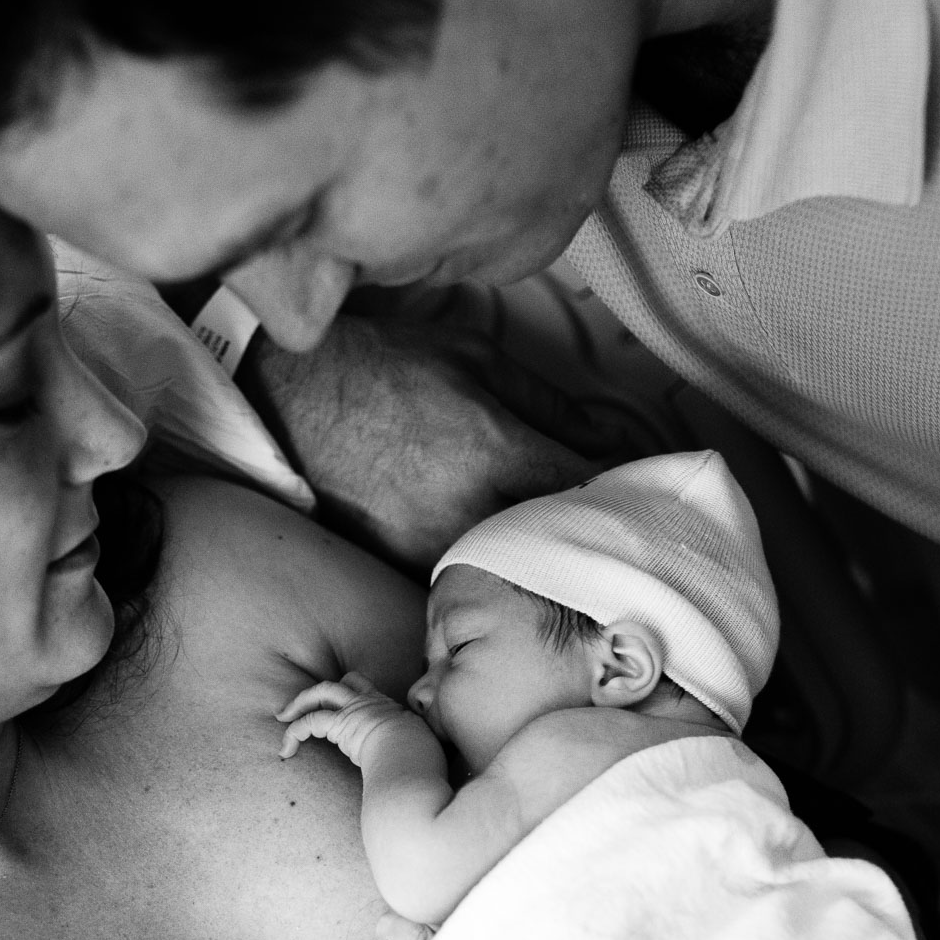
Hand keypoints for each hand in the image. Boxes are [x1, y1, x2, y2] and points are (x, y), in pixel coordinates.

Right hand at [241, 315, 599, 572]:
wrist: (287, 400)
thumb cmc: (382, 368)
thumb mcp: (475, 360)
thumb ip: (553, 404)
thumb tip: (616, 436)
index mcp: (496, 452)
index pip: (593, 489)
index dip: (631, 492)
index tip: (652, 492)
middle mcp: (468, 512)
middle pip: (564, 543)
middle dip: (598, 534)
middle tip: (628, 527)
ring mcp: (431, 549)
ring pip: (519, 570)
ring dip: (548, 558)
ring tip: (570, 545)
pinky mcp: (401, 570)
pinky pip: (469, 579)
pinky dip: (495, 570)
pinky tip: (509, 557)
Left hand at [277, 671, 431, 767]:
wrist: (416, 756)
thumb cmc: (423, 758)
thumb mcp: (423, 745)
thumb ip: (414, 741)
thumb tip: (416, 759)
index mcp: (389, 708)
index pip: (366, 689)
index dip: (349, 692)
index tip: (338, 710)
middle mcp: (371, 703)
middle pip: (342, 683)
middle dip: (318, 693)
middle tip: (298, 707)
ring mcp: (356, 710)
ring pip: (321, 692)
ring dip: (299, 703)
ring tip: (283, 717)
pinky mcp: (342, 724)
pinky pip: (309, 721)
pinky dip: (293, 732)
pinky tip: (285, 750)